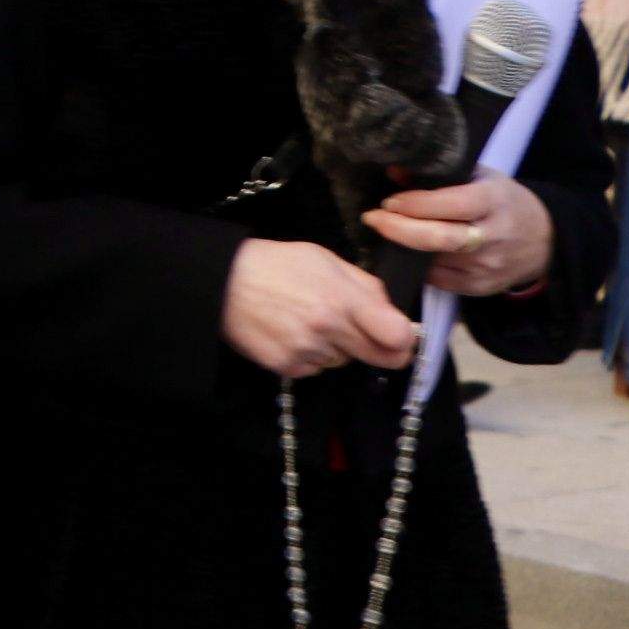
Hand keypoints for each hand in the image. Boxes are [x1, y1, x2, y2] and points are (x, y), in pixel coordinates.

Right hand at [219, 239, 417, 381]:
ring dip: (338, 348)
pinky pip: (316, 369)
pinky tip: (293, 333)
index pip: (398, 336)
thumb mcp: (327, 260)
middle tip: (368, 335)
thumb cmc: (276, 265)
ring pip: (344, 361)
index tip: (401, 337)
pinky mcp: (287, 367)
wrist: (223, 282)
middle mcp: (328, 328)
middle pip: (381, 358)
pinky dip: (311, 356)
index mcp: (343, 298)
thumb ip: (365, 285)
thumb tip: (391, 311)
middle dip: (381, 349)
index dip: (405, 340)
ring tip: (310, 322)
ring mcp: (307, 351)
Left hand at [362, 172, 553, 297]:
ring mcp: (487, 266)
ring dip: (402, 249)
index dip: (414, 204)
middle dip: (397, 229)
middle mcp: (492, 236)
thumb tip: (394, 173)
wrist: (545, 240)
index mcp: (494, 202)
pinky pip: (438, 281)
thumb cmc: (505, 202)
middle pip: (437, 238)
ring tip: (384, 233)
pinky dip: (417, 267)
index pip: (450, 204)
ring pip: (433, 262)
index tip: (389, 201)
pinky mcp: (480, 288)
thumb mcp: (482, 178)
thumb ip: (441, 175)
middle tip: (372, 219)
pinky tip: (405, 254)